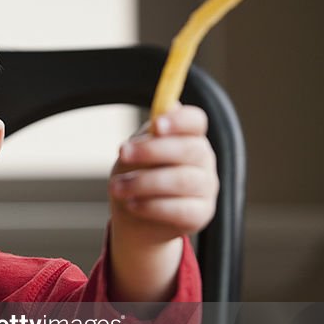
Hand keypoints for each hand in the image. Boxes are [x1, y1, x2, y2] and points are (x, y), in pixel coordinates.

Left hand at [109, 105, 218, 243]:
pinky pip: (181, 209)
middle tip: (122, 153)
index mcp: (189, 137)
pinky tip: (132, 205)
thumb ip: (150, 134)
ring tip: (117, 187)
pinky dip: (152, 206)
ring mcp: (207, 188)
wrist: (135, 218)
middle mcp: (203, 160)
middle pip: (190, 149)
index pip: (195, 121)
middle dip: (152, 151)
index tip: (157, 125)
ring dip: (144, 182)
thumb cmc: (136, 177)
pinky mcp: (202, 214)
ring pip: (183, 181)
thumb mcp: (135, 153)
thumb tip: (170, 105)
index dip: (180, 120)